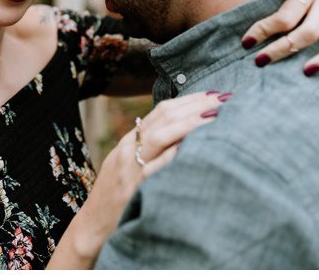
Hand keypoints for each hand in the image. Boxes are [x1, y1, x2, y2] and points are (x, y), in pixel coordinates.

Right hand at [59, 91, 226, 267]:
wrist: (93, 225)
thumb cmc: (117, 196)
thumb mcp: (129, 165)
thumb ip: (150, 149)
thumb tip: (184, 134)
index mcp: (129, 142)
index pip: (161, 111)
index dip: (189, 100)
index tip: (214, 94)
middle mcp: (128, 150)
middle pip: (163, 118)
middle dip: (196, 105)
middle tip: (225, 98)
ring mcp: (131, 168)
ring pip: (159, 135)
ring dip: (190, 122)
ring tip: (216, 115)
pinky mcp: (134, 188)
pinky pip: (156, 166)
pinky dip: (174, 152)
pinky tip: (194, 145)